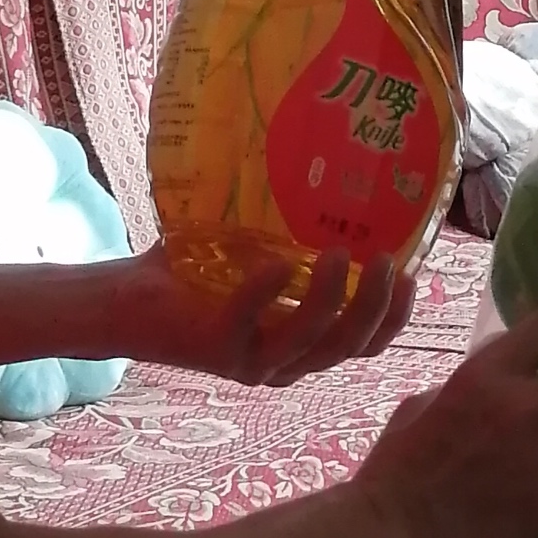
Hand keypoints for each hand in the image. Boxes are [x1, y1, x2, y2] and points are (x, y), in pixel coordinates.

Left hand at [105, 247, 412, 386]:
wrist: (126, 300)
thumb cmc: (193, 274)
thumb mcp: (253, 256)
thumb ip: (292, 238)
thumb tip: (334, 175)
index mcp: (299, 345)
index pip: (363, 345)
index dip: (394, 317)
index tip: (411, 274)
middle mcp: (282, 363)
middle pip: (348, 348)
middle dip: (376, 308)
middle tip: (386, 262)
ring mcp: (250, 362)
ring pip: (310, 343)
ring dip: (332, 301)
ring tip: (341, 255)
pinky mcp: (216, 351)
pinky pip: (250, 325)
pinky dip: (267, 294)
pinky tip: (279, 263)